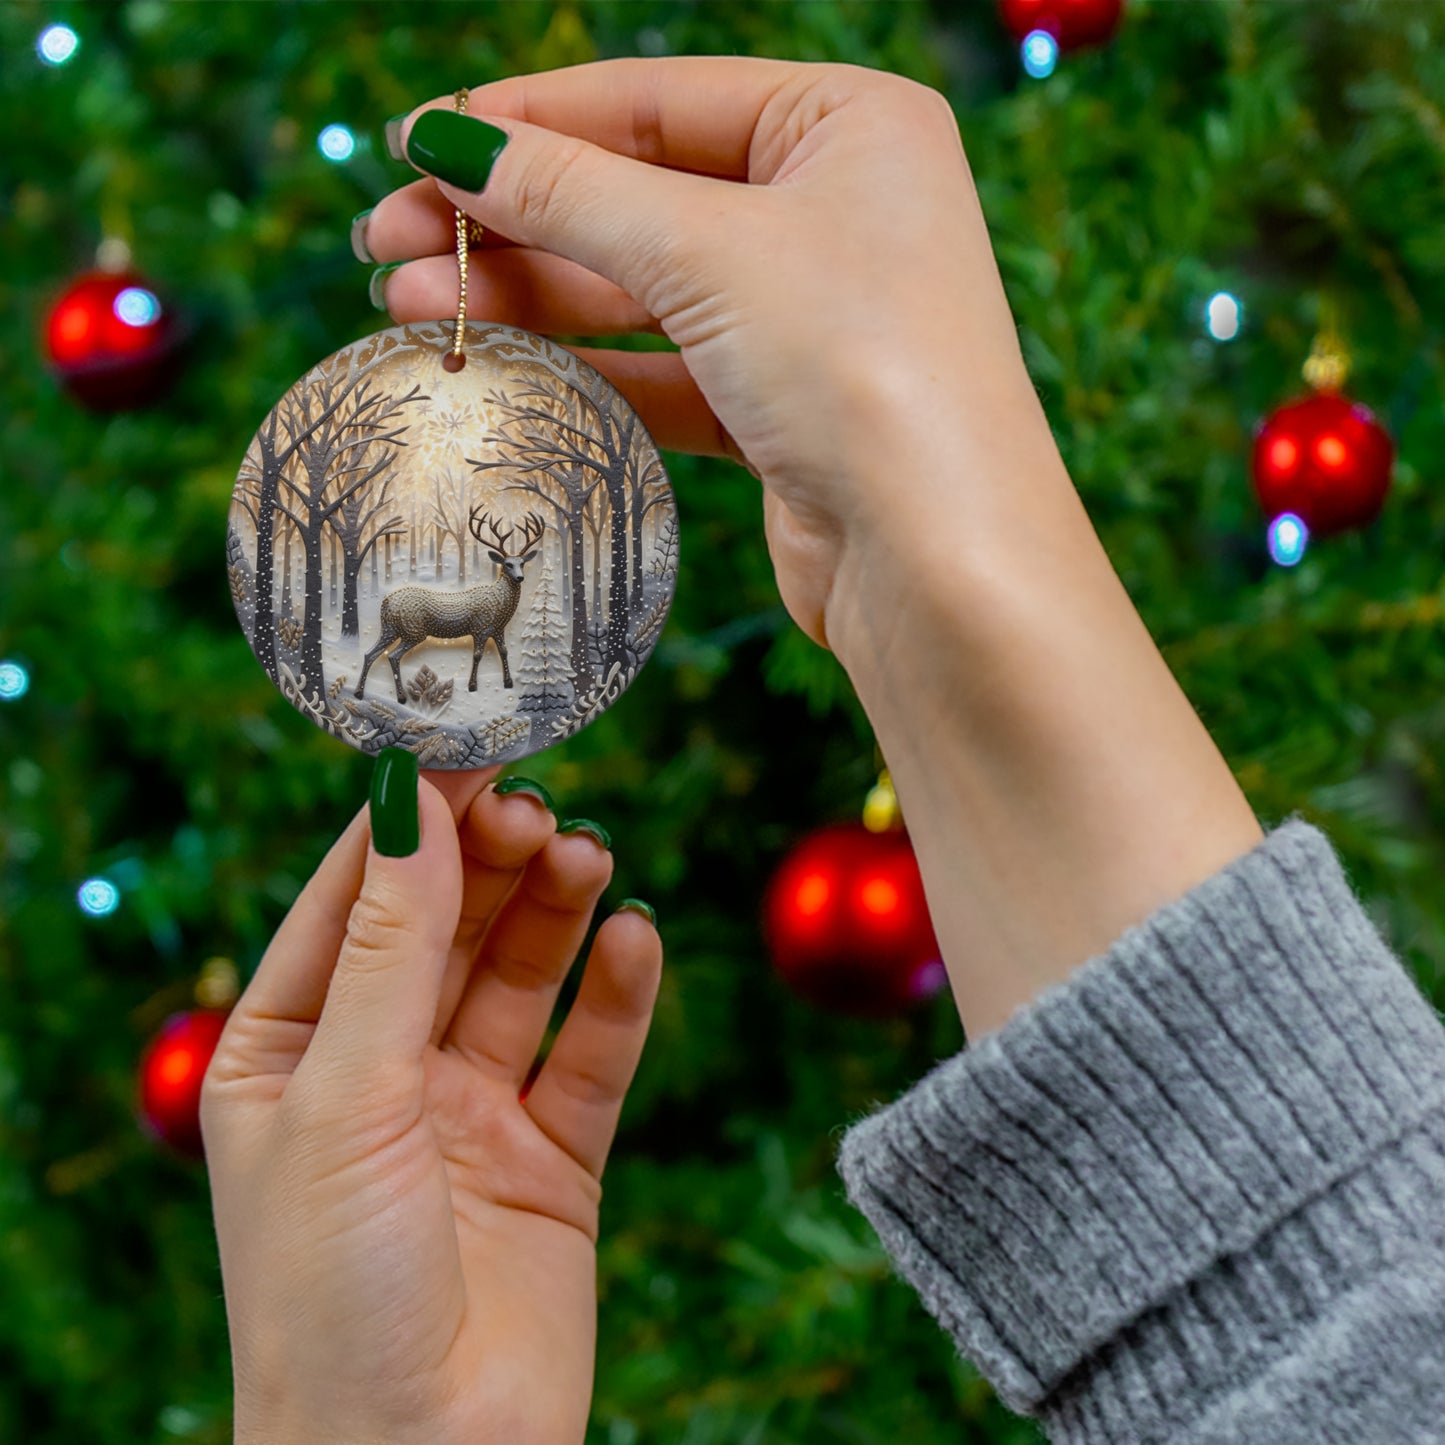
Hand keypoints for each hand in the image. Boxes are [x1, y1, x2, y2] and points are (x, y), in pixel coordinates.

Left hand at [201, 768, 661, 1444]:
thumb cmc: (331, 1295)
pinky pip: (591, 1055)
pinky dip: (618, 995)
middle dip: (490, 863)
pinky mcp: (552, 1159)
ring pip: (521, 978)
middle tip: (539, 808)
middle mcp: (380, 1072)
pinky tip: (635, 941)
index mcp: (289, 1052)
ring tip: (589, 857)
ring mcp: (469, 1113)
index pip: (352, 901)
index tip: (464, 747)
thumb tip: (412, 803)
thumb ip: (391, 947)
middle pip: (446, 928)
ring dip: (555, 912)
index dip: (408, 823)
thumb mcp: (345, 1097)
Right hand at [361, 57, 1046, 652]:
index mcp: (847, 124)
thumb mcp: (707, 251)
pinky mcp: (783, 409)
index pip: (655, 100)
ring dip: (527, 296)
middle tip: (385, 241)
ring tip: (407, 306)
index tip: (415, 143)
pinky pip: (664, 370)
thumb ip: (572, 193)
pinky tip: (493, 365)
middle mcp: (834, 210)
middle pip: (638, 195)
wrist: (940, 561)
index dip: (527, 120)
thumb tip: (449, 142)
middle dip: (509, 219)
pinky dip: (582, 368)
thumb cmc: (860, 368)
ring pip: (641, 289)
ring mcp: (810, 315)